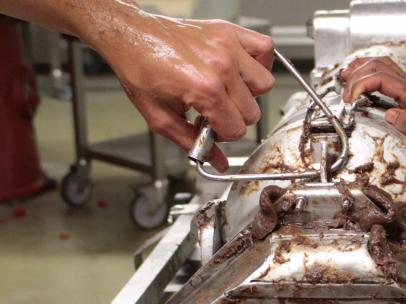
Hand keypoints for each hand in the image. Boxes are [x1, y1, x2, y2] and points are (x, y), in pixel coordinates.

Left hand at [98, 14, 273, 170]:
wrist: (131, 36)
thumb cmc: (140, 70)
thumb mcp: (161, 118)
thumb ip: (192, 143)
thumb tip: (217, 161)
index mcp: (205, 88)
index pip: (236, 129)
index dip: (223, 135)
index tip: (210, 127)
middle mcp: (221, 66)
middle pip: (252, 112)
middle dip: (234, 118)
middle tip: (215, 111)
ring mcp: (228, 46)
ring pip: (264, 83)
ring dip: (250, 94)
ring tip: (230, 91)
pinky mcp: (229, 31)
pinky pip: (264, 48)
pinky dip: (260, 61)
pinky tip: (242, 70)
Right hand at [341, 57, 405, 164]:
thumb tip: (390, 115)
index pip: (381, 79)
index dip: (361, 86)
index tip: (350, 102)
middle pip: (379, 66)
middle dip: (356, 76)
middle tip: (343, 94)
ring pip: (383, 67)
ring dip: (362, 70)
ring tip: (345, 80)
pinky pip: (387, 79)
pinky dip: (370, 78)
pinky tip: (363, 87)